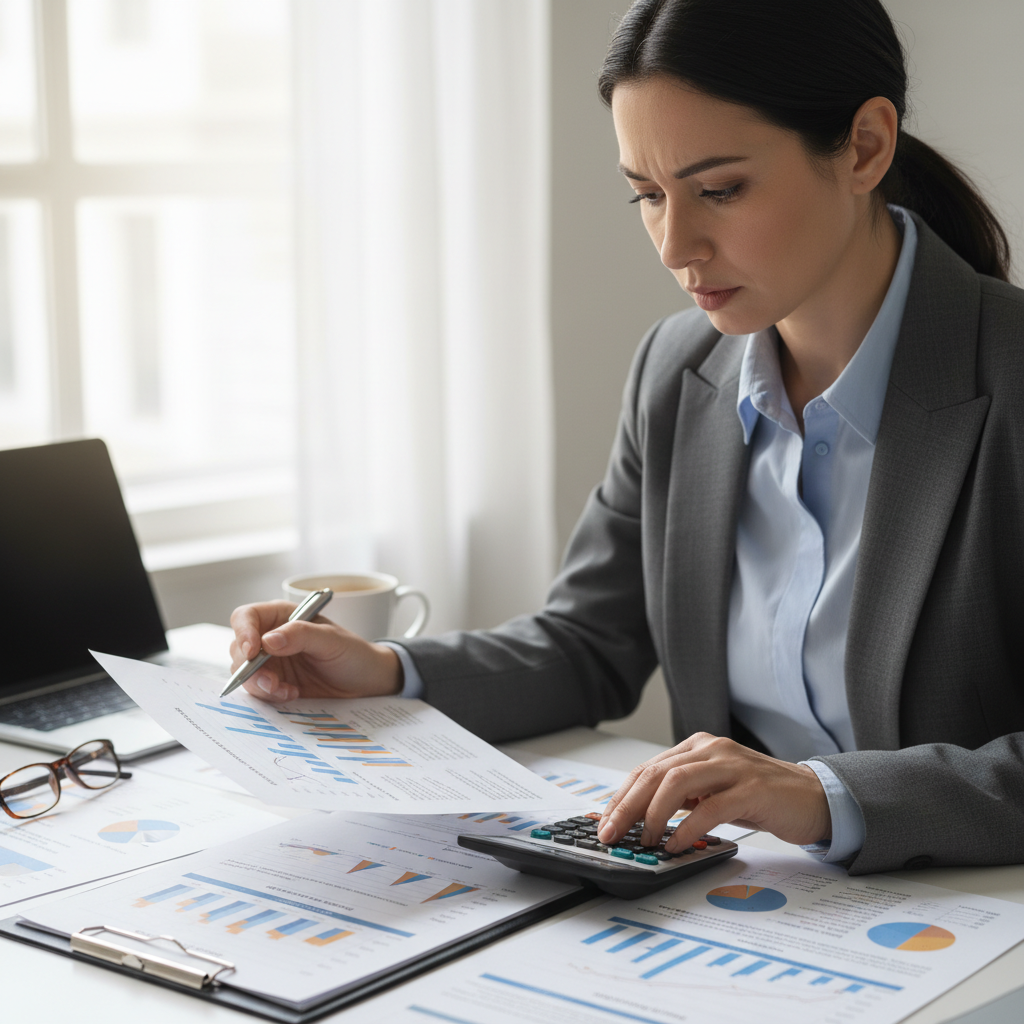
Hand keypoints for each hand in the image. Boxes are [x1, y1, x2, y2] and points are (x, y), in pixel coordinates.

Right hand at [228, 600, 402, 702]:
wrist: (367, 682)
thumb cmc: (353, 653)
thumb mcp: (332, 640)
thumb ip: (301, 635)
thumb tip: (268, 640)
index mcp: (282, 616)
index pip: (246, 617)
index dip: (243, 632)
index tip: (252, 652)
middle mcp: (271, 637)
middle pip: (239, 648)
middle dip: (249, 667)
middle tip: (271, 681)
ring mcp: (271, 662)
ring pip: (244, 672)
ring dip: (259, 684)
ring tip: (284, 691)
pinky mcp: (275, 683)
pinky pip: (258, 690)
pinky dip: (269, 696)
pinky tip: (291, 695)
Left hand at [596, 732, 830, 851]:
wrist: (814, 797)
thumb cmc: (761, 797)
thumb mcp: (713, 791)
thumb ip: (683, 797)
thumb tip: (640, 819)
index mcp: (698, 747)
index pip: (648, 769)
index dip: (622, 796)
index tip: (604, 822)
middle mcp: (711, 749)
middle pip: (655, 774)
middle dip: (627, 806)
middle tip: (611, 833)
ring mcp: (732, 767)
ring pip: (677, 783)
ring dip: (654, 815)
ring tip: (645, 840)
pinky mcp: (752, 789)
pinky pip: (710, 808)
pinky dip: (688, 828)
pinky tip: (676, 844)